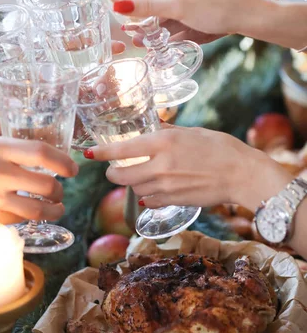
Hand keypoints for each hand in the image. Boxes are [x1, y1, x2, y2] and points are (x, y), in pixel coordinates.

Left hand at [84, 126, 291, 211]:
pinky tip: (152, 190)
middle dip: (111, 172)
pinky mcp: (173, 201)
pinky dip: (146, 196)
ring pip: (133, 189)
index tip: (89, 153)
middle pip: (119, 175)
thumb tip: (150, 131)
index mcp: (163, 143)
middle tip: (113, 168)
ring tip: (138, 175)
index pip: (121, 149)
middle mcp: (160, 165)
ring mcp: (165, 186)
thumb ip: (166, 133)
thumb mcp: (191, 132)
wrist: (241, 174)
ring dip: (131, 183)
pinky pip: (149, 201)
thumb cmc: (220, 147)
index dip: (101, 152)